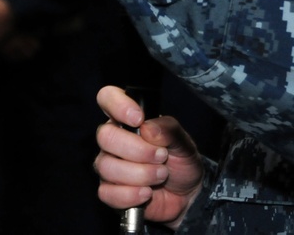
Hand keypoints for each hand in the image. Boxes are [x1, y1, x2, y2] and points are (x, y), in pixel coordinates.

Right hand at [94, 85, 204, 229]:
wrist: (187, 194)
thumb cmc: (181, 161)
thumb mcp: (184, 142)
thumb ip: (169, 129)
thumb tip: (148, 128)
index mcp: (128, 119)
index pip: (108, 98)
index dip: (118, 105)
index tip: (138, 119)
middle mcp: (114, 140)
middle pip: (105, 136)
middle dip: (138, 149)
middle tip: (161, 156)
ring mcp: (109, 165)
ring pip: (107, 166)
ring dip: (140, 174)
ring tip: (161, 175)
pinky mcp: (109, 191)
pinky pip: (107, 192)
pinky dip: (131, 195)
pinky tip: (147, 193)